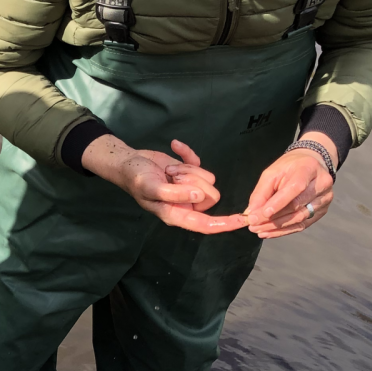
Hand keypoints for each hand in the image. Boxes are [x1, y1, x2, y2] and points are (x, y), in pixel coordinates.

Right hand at [81, 135, 247, 234]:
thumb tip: (199, 196)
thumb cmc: (136, 178)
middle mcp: (187, 203)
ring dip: (187, 169)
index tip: (243, 220)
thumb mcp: (151, 187)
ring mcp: (189, 188)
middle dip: (192, 181)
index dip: (225, 223)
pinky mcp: (189, 172)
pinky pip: (199, 161)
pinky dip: (188, 153)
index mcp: (177, 214)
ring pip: (207, 178)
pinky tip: (175, 147)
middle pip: (210, 195)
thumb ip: (174, 194)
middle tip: (171, 177)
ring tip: (168, 171)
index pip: (206, 224)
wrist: (128, 162)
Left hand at [245, 134, 335, 238]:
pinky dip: (283, 231)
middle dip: (273, 218)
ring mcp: (324, 199)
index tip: (262, 214)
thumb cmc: (289, 168)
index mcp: (309, 168)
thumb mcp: (272, 173)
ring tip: (258, 230)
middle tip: (253, 225)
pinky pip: (302, 225)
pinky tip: (269, 233)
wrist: (311, 166)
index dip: (279, 203)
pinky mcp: (322, 212)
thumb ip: (262, 192)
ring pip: (299, 218)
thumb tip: (252, 213)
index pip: (296, 188)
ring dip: (276, 227)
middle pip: (297, 206)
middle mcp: (321, 184)